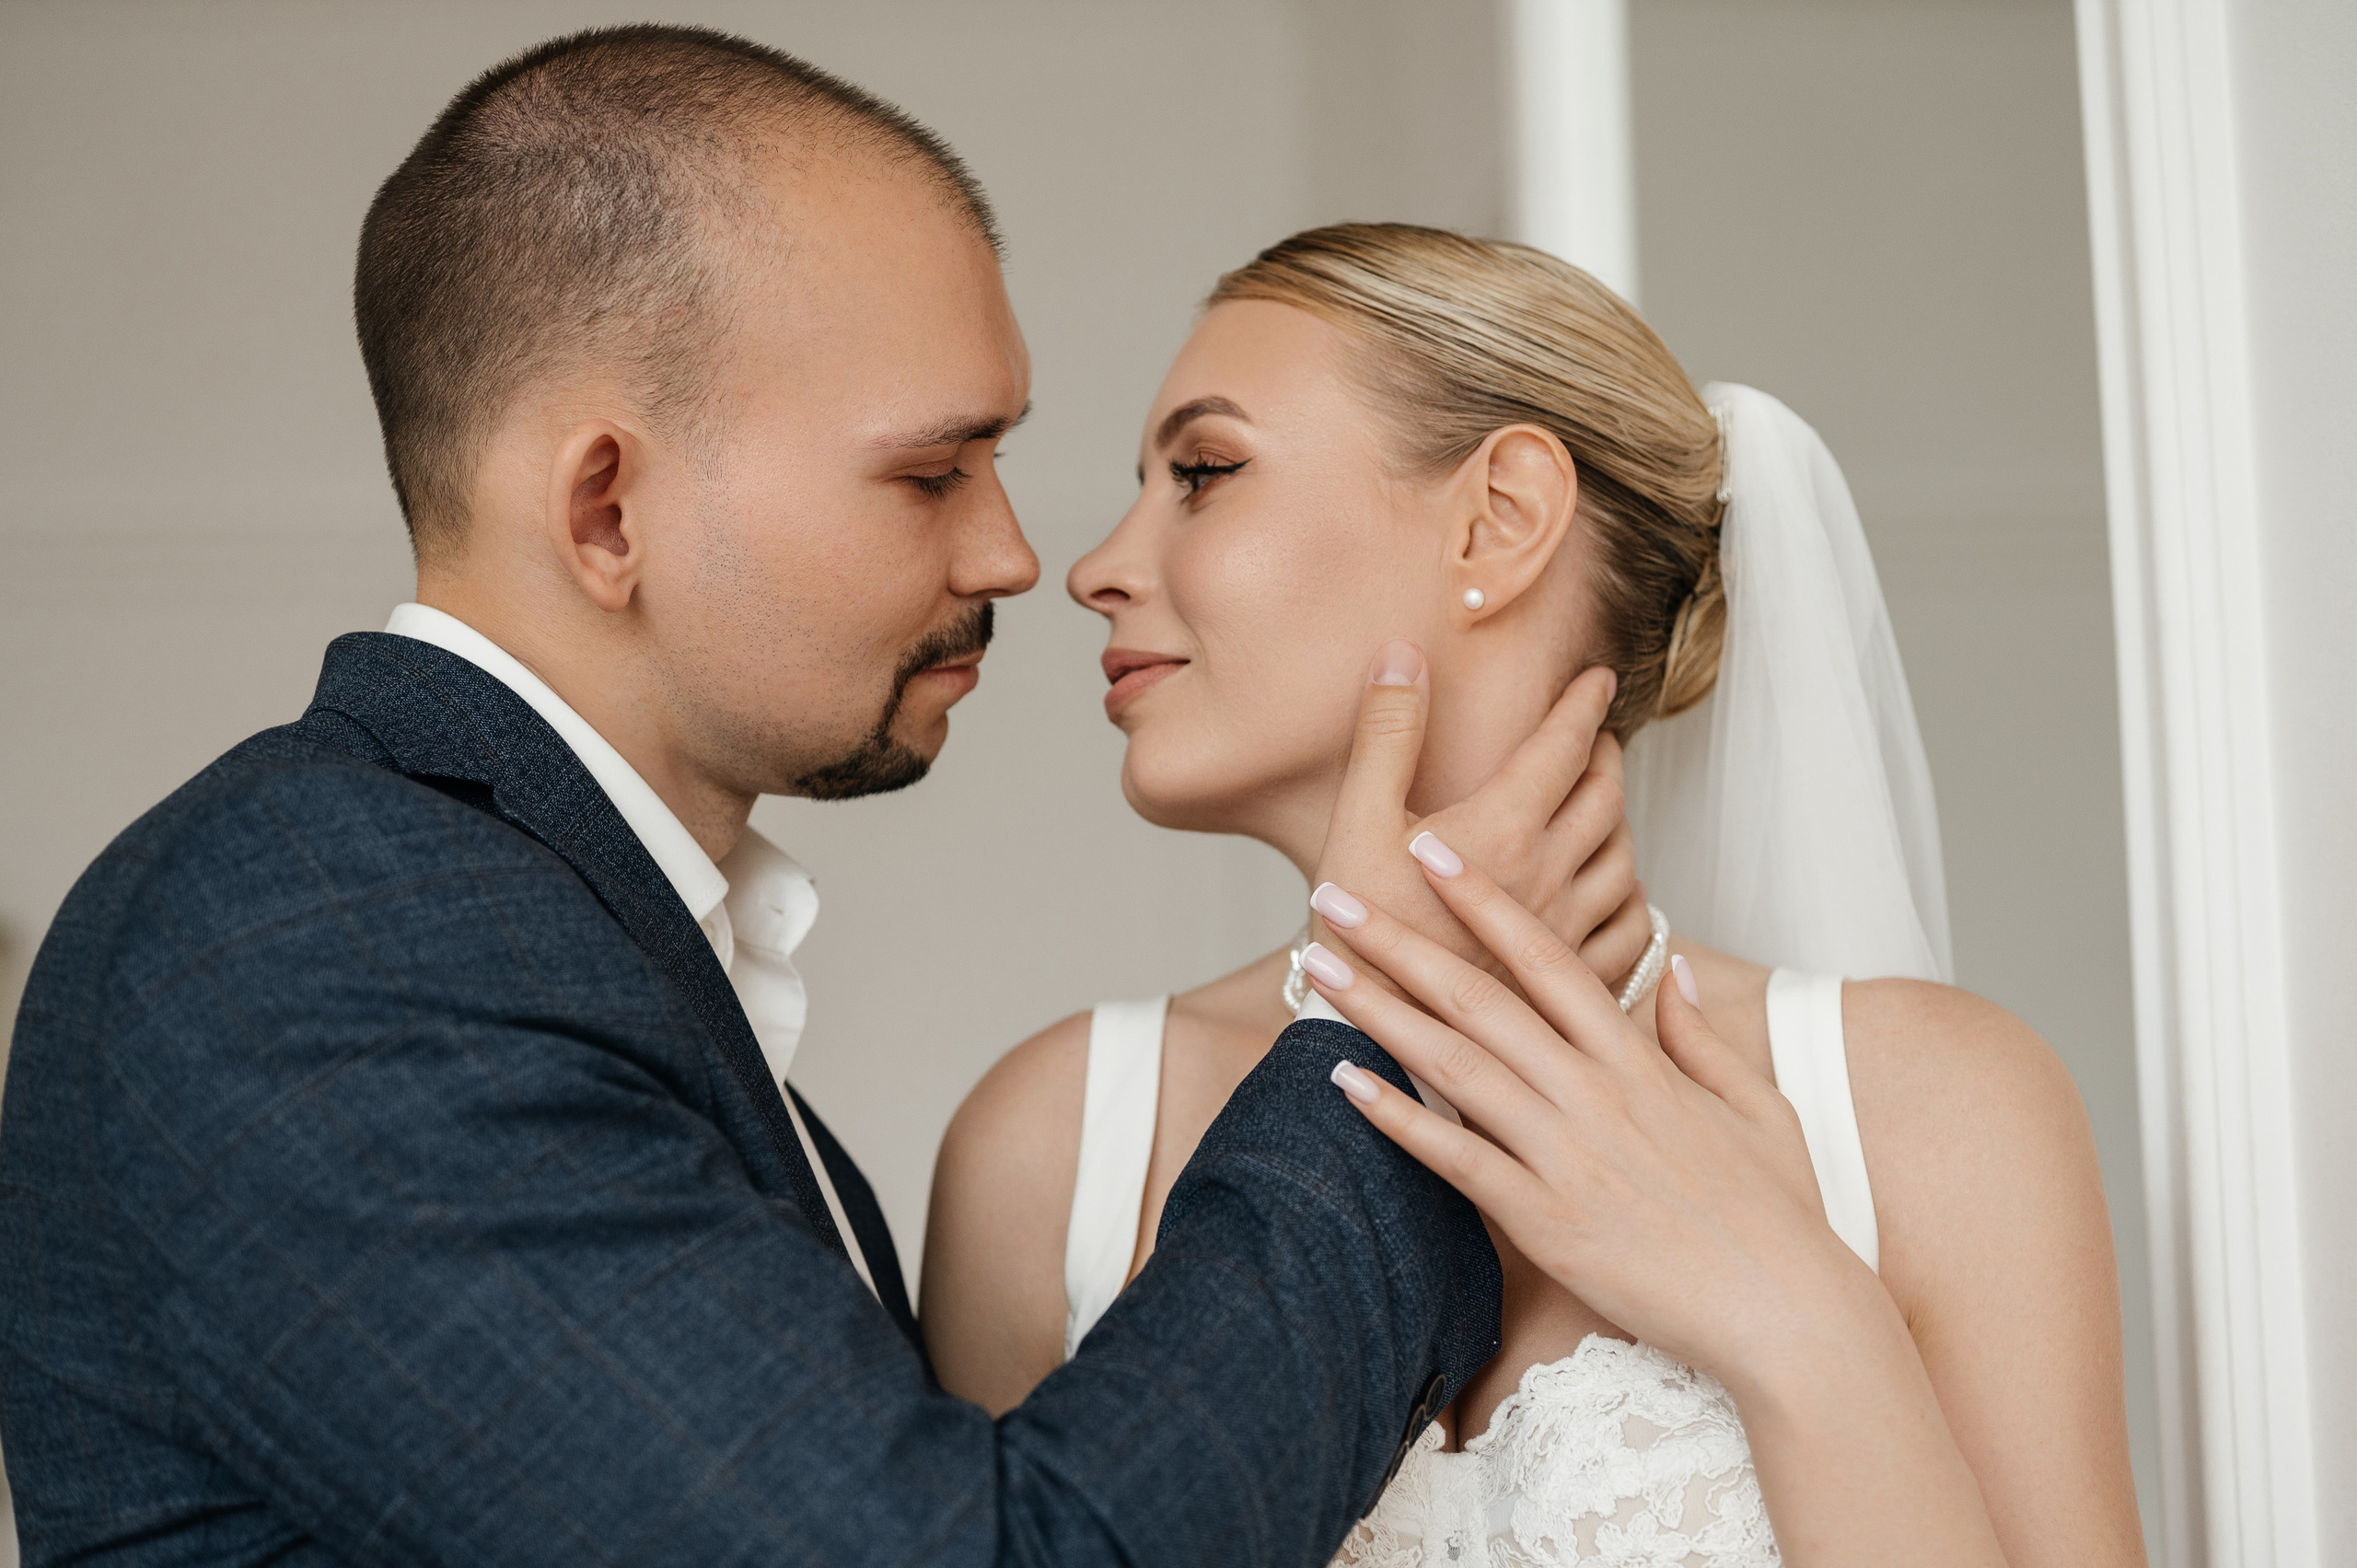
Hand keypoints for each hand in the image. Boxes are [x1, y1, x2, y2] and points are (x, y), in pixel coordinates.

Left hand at [1302, 841, 1872, 1391]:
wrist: (1789, 1313)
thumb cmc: (1780, 1215)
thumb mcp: (1758, 1105)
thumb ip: (1701, 1034)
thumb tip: (1675, 966)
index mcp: (1637, 1060)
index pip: (1546, 957)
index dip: (1483, 898)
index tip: (1431, 848)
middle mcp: (1594, 1092)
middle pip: (1479, 995)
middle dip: (1400, 939)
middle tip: (1334, 892)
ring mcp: (1566, 1153)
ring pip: (1454, 1062)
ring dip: (1377, 1009)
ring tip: (1317, 966)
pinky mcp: (1546, 1219)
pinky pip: (1456, 1158)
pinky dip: (1397, 1118)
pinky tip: (1342, 1082)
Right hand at [1313, 640, 1651, 992]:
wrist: (1364, 1030)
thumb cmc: (1352, 928)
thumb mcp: (1357, 817)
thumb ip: (1387, 732)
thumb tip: (1404, 655)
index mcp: (1503, 828)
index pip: (1565, 746)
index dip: (1584, 705)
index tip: (1599, 679)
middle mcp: (1549, 876)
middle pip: (1606, 798)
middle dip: (1605, 756)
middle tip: (1597, 737)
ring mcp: (1565, 933)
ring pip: (1624, 862)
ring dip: (1620, 824)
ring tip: (1605, 807)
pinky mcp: (1566, 983)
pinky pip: (1628, 934)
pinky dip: (1633, 902)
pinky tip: (1620, 895)